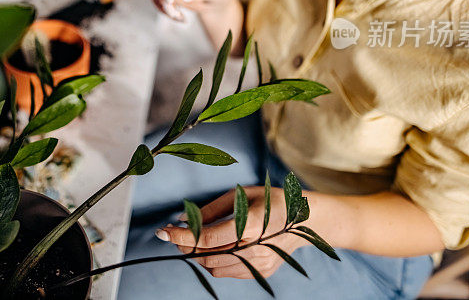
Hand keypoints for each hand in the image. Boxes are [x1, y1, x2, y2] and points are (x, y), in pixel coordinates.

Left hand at [156, 187, 308, 278]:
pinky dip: (214, 260)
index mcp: (251, 225)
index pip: (208, 238)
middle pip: (207, 256)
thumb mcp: (240, 195)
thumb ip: (210, 210)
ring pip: (214, 267)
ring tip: (194, 238)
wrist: (306, 220)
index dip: (182, 237)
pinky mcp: (260, 272)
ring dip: (198, 254)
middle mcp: (256, 248)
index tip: (163, 232)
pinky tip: (215, 246)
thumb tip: (182, 219)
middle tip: (174, 233)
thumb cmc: (271, 200)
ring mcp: (259, 264)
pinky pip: (226, 272)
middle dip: (186, 246)